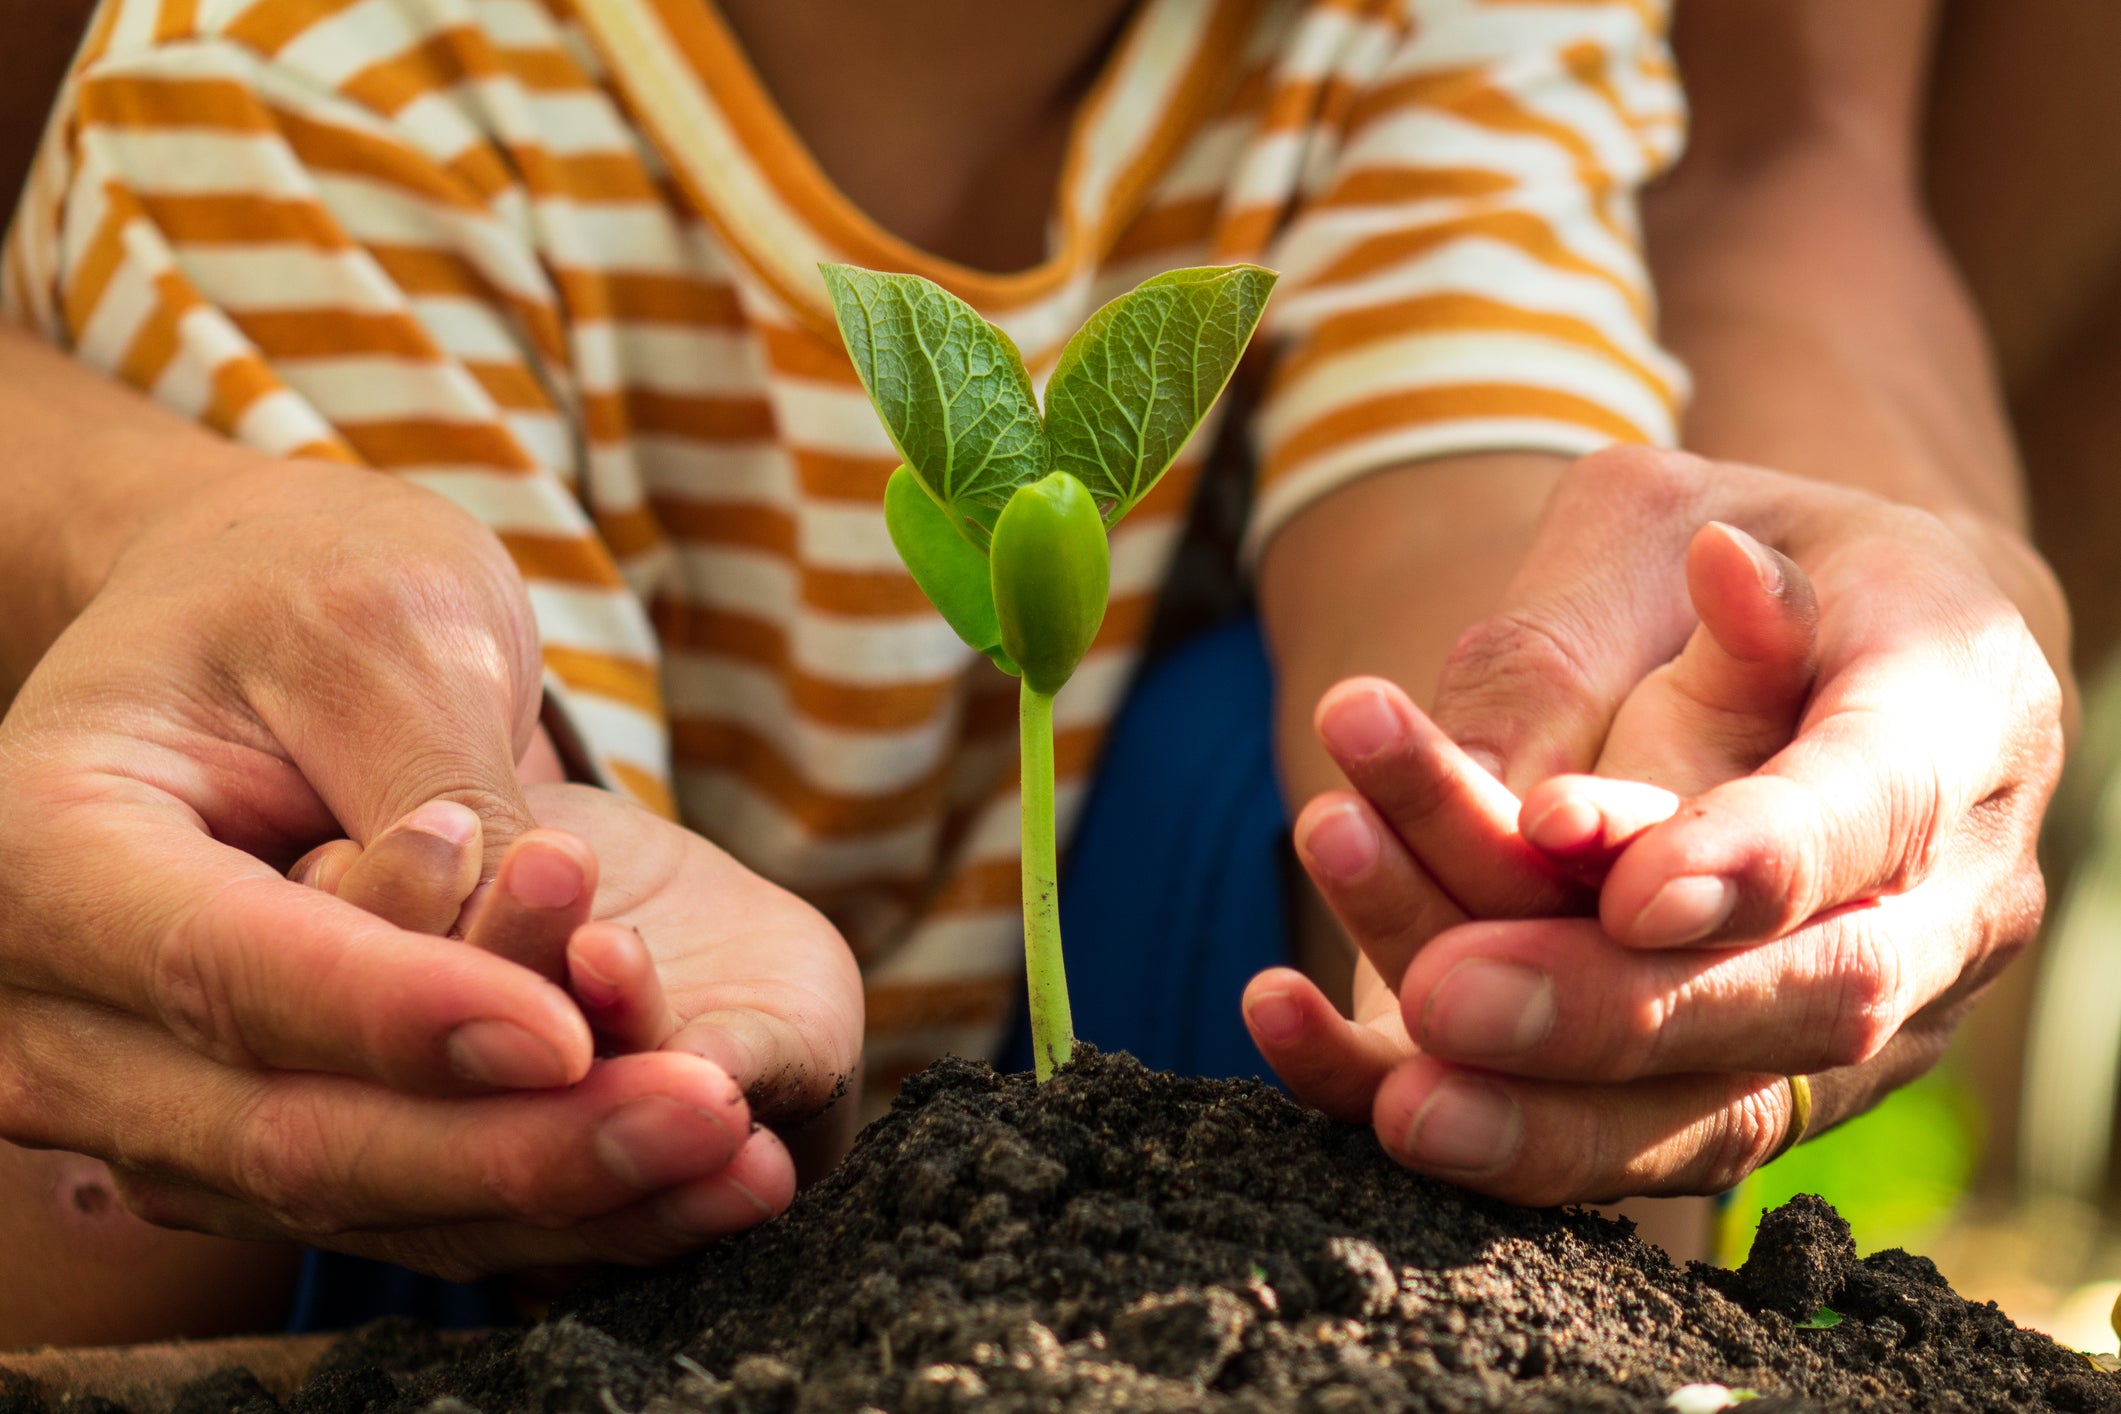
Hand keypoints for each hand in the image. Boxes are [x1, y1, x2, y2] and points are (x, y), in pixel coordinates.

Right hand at [0, 460, 786, 1274]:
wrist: (245, 616)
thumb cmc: (303, 586)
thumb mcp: (384, 629)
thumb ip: (443, 796)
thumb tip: (528, 978)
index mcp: (42, 851)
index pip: (228, 973)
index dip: (403, 1019)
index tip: (568, 1037)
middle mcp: (50, 1012)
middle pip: (287, 1132)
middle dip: (512, 1147)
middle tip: (707, 1122)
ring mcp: (129, 1100)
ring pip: (348, 1198)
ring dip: (549, 1194)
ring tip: (732, 1165)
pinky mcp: (229, 1140)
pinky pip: (383, 1203)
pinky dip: (533, 1199)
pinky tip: (682, 1181)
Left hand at [1248, 448, 2062, 1205]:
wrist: (1831, 650)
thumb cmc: (1733, 554)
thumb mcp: (1662, 521)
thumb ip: (1599, 629)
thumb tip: (1576, 732)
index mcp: (1955, 717)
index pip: (1871, 808)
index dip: (1749, 856)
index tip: (1615, 879)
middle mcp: (1943, 900)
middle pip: (1806, 996)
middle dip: (1615, 1010)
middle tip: (1445, 994)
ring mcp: (1862, 1017)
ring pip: (1720, 1109)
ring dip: (1542, 1112)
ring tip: (1389, 1090)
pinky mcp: (1751, 1083)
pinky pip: (1634, 1143)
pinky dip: (1485, 1133)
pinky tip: (1337, 1069)